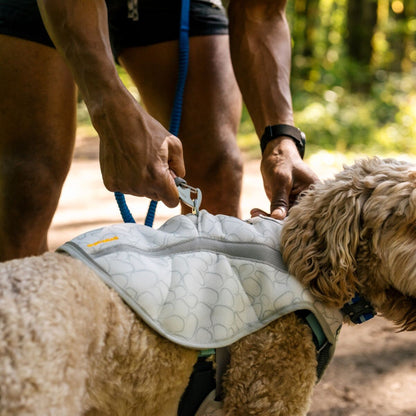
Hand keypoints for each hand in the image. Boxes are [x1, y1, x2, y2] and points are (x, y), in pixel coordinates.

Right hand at [93, 90, 185, 207]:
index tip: (171, 183)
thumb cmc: (147, 130)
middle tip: (153, 164)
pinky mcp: (111, 184)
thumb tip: (178, 180)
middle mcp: (140, 186)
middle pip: (156, 197)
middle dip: (158, 185)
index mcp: (157, 178)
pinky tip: (126, 162)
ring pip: (141, 192)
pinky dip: (128, 178)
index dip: (174, 192)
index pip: (172, 201)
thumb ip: (180, 167)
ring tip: (138, 159)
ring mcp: (124, 186)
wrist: (117, 119)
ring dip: (142, 181)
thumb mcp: (173, 144)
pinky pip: (126, 187)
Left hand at [251, 137, 318, 218]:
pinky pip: (277, 214)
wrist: (276, 153)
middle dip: (275, 221)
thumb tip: (277, 218)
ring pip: (283, 218)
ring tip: (253, 214)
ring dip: (268, 218)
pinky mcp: (285, 204)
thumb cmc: (282, 162)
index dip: (289, 222)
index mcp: (312, 194)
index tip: (272, 223)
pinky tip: (253, 212)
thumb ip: (280, 200)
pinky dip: (266, 214)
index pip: (303, 213)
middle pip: (293, 218)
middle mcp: (306, 201)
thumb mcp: (280, 180)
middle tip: (258, 218)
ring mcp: (295, 203)